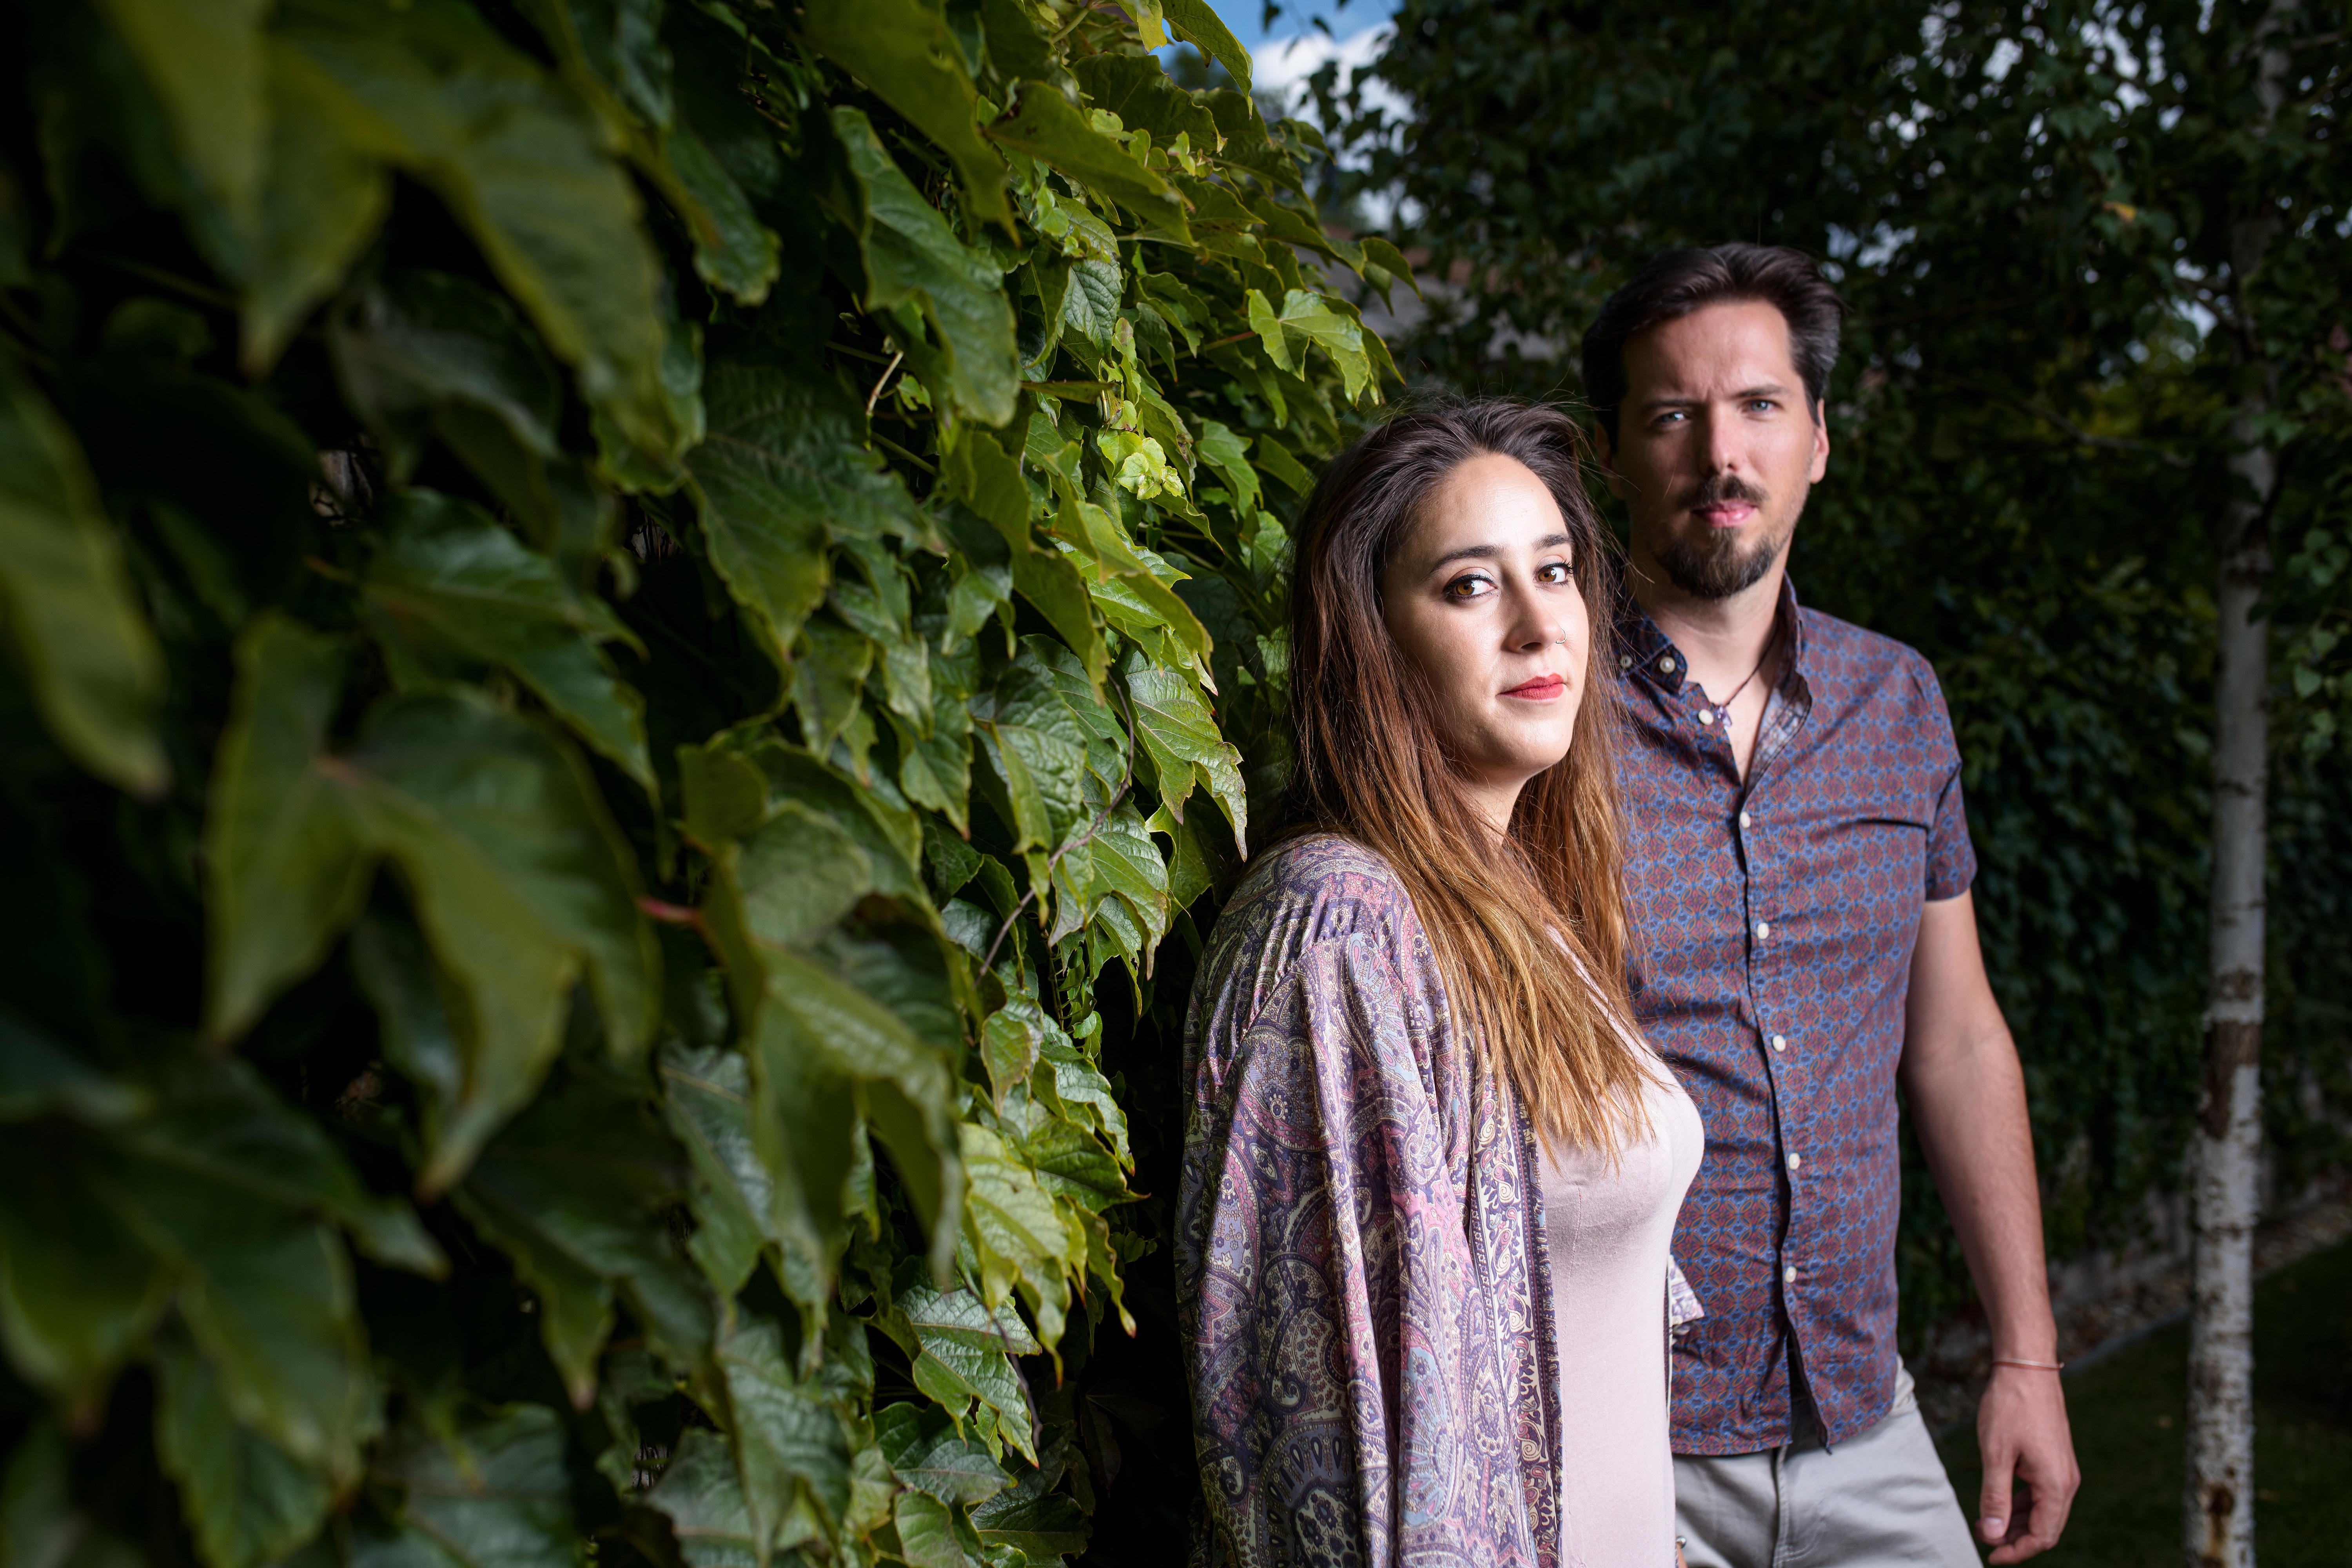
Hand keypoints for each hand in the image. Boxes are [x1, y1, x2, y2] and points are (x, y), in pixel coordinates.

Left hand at [1974, 1364, 2079, 1561]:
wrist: (2027, 1367)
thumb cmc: (2010, 1407)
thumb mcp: (1996, 1454)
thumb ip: (1995, 1496)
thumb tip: (1992, 1534)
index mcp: (2055, 1484)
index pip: (2043, 1535)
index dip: (2017, 1551)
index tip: (1991, 1556)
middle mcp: (2065, 1481)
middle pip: (2044, 1527)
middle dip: (2014, 1538)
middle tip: (1982, 1539)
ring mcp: (2061, 1469)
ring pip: (2041, 1510)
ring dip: (2015, 1521)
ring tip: (1984, 1523)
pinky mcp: (2053, 1459)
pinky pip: (2039, 1492)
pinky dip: (2020, 1502)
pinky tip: (1998, 1502)